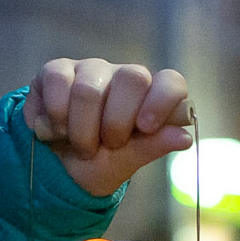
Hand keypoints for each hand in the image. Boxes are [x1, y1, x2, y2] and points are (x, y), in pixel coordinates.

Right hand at [21, 58, 191, 198]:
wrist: (57, 171)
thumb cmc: (100, 163)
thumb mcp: (126, 162)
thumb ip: (152, 147)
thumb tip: (185, 138)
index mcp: (151, 98)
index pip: (171, 82)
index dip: (162, 101)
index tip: (146, 127)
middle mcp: (124, 78)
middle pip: (133, 78)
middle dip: (117, 121)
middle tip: (108, 145)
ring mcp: (92, 70)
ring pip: (89, 88)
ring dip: (81, 130)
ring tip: (80, 147)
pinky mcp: (57, 70)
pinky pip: (57, 82)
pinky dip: (54, 116)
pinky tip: (55, 130)